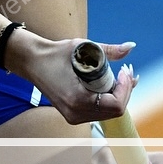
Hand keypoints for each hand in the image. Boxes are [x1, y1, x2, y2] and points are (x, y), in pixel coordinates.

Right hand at [6, 31, 136, 123]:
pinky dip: (107, 99)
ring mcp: (74, 117)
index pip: (116, 105)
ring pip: (108, 113)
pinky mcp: (73, 115)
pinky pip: (98, 112)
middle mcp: (76, 113)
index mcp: (78, 100)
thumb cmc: (55, 53)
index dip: (126, 88)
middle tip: (125, 71)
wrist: (31, 61)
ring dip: (117, 95)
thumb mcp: (83, 48)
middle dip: (124, 91)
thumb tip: (131, 47)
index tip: (124, 71)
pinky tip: (109, 84)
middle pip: (114, 110)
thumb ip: (109, 50)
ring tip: (119, 76)